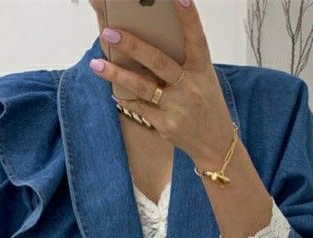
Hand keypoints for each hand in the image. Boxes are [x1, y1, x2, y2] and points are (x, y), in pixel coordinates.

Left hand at [89, 0, 234, 167]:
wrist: (215, 144)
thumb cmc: (206, 105)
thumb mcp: (203, 80)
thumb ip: (182, 63)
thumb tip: (148, 43)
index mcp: (203, 71)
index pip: (197, 40)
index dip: (189, 18)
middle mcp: (191, 88)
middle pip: (159, 62)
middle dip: (132, 46)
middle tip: (109, 33)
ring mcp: (178, 108)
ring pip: (142, 87)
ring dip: (117, 75)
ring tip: (96, 65)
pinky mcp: (166, 126)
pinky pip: (140, 108)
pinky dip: (126, 98)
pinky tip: (114, 91)